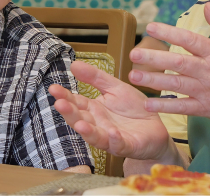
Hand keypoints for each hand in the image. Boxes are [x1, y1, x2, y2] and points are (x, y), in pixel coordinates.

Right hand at [49, 61, 175, 160]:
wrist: (156, 126)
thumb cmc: (134, 108)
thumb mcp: (115, 87)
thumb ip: (95, 77)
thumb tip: (74, 64)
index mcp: (94, 110)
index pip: (76, 102)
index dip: (64, 96)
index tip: (53, 88)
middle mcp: (98, 125)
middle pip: (80, 119)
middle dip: (69, 113)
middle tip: (59, 104)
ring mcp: (111, 137)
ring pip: (95, 135)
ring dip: (86, 131)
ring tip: (79, 123)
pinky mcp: (127, 145)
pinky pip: (119, 144)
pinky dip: (114, 140)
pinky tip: (112, 132)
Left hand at [129, 3, 209, 126]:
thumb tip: (208, 7)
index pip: (189, 40)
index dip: (169, 32)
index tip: (150, 27)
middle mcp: (209, 71)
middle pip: (177, 63)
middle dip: (153, 58)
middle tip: (133, 53)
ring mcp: (207, 91)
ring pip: (176, 85)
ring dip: (153, 80)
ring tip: (134, 76)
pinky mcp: (207, 109)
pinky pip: (182, 107)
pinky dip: (164, 106)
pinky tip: (148, 103)